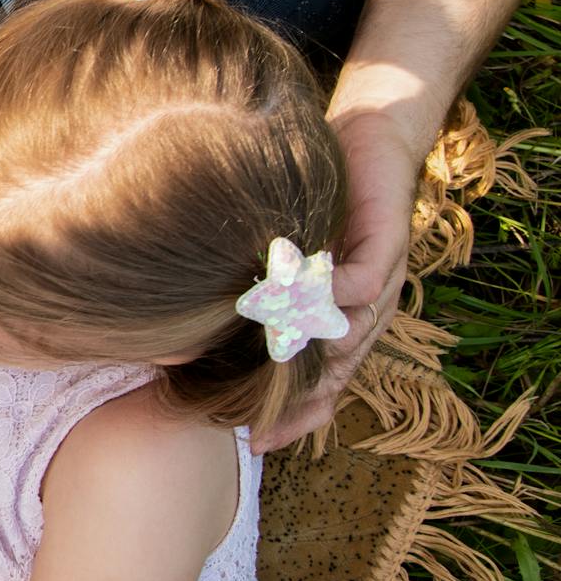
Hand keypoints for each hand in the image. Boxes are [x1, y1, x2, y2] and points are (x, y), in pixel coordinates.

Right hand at [251, 110, 418, 451]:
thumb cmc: (319, 193)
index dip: (294, 417)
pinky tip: (301, 295)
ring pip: (352, 334)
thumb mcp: (284, 249)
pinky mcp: (389, 243)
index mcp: (346, 318)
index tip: (254, 443)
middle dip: (299, 402)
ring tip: (267, 369)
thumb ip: (259, 286)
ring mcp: (384, 280)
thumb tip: (193, 323)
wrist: (373, 137)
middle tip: (257, 424)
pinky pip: (364, 283)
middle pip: (339, 373)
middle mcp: (369, 310)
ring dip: (311, 349)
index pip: (324, 384)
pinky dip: (334, 293)